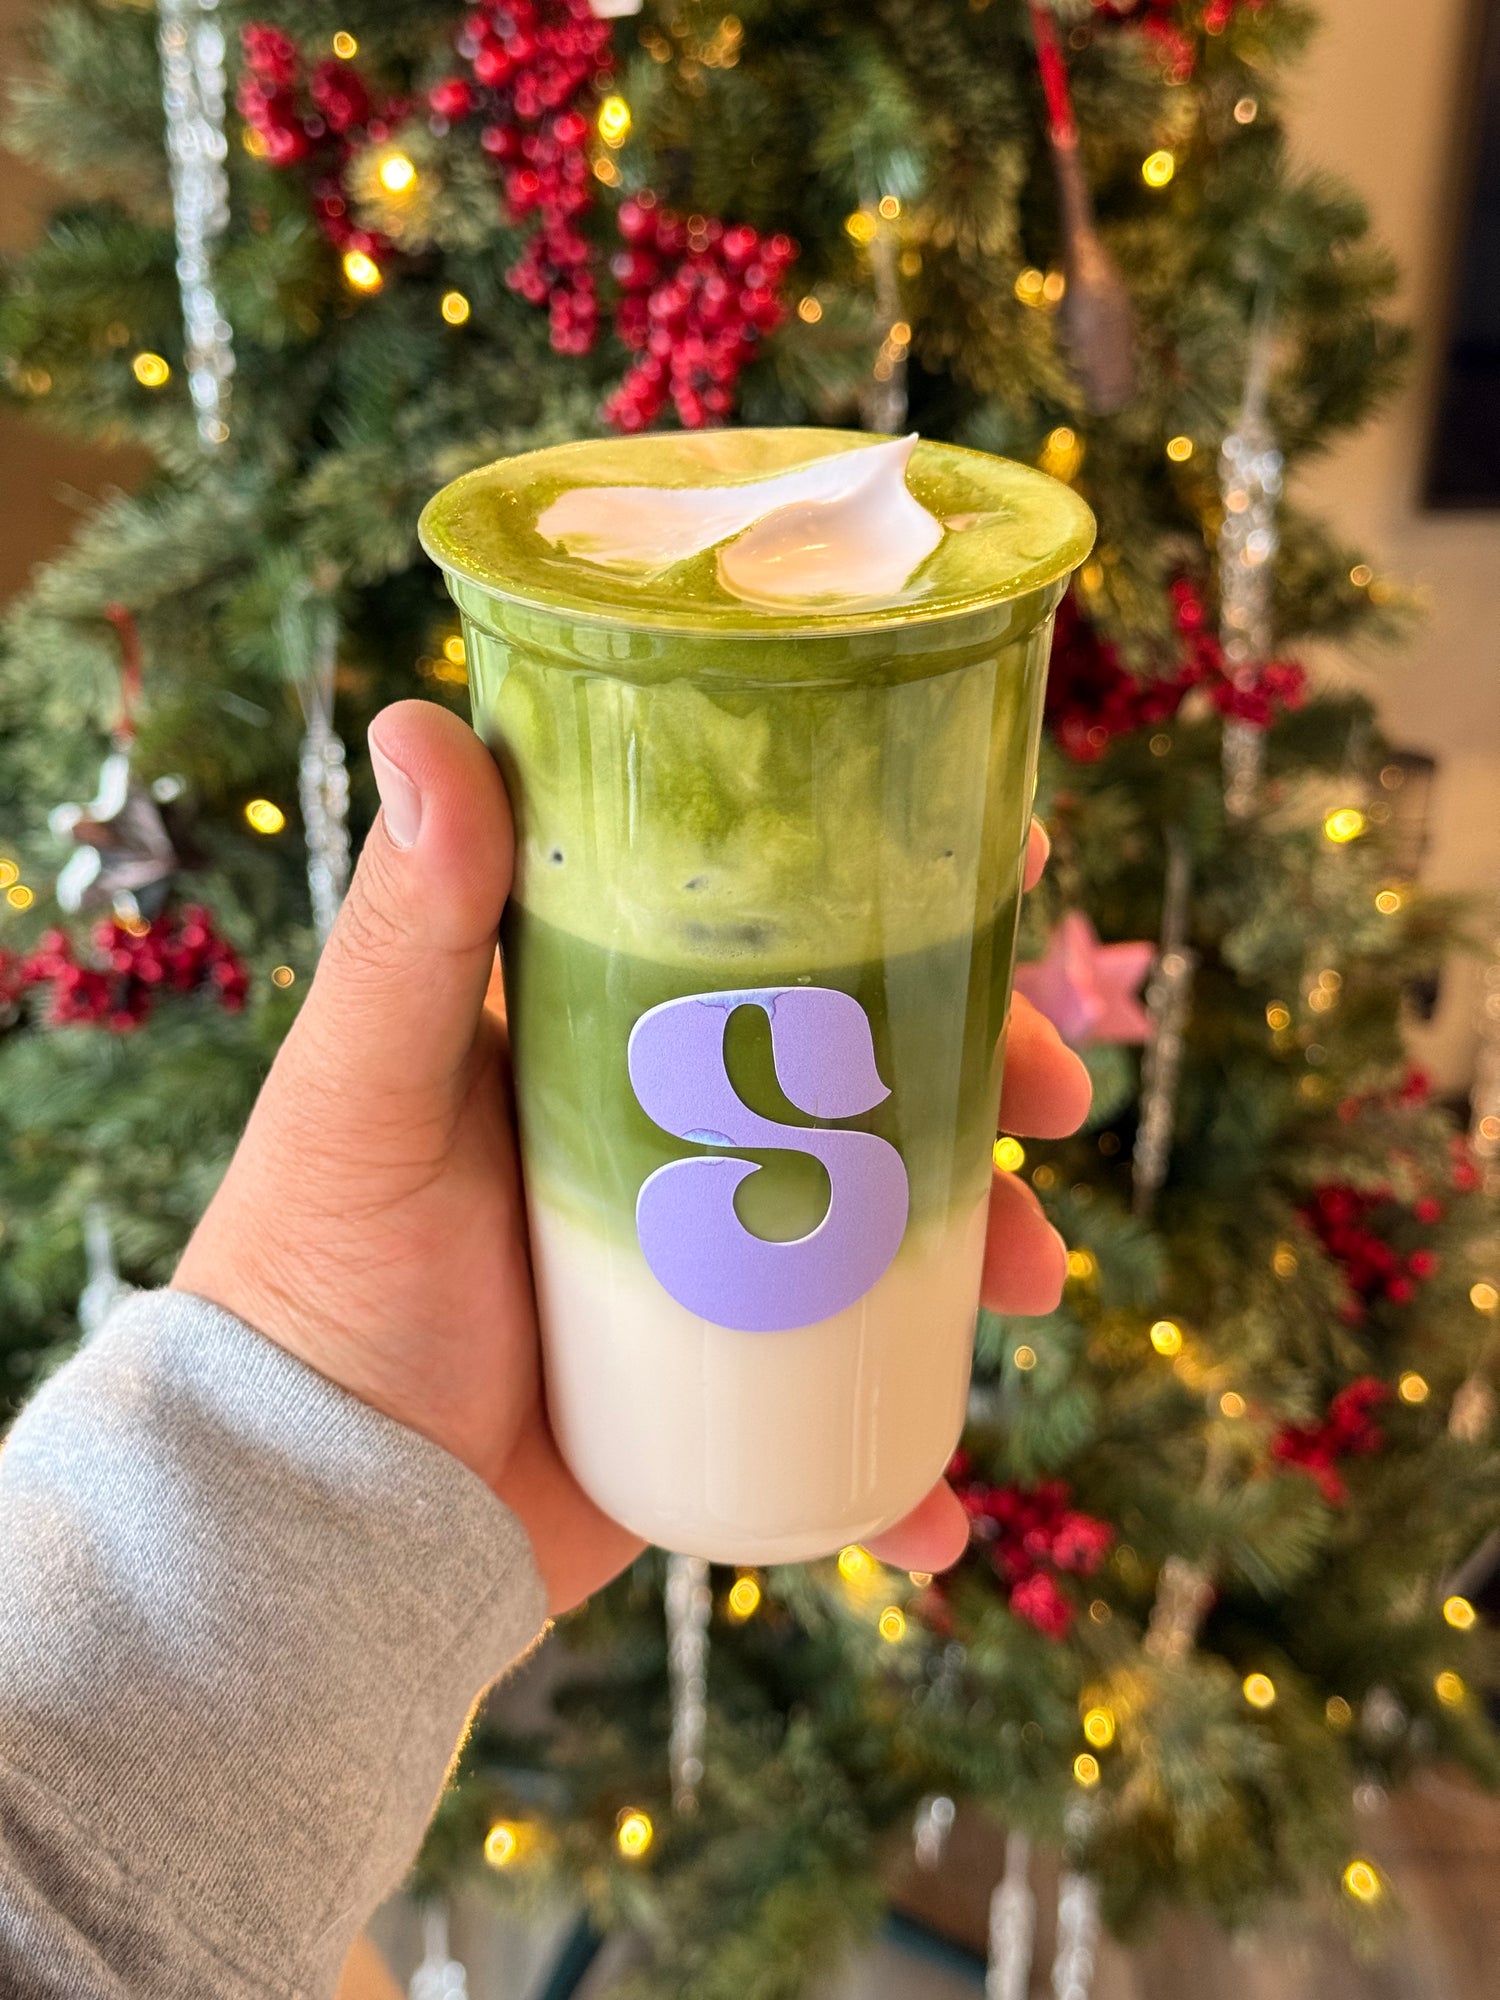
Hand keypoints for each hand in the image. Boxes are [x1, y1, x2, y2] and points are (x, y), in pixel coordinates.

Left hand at [174, 702, 1089, 1611]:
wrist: (314, 1516)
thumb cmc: (317, 1282)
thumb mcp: (363, 1092)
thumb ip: (408, 928)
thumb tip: (426, 718)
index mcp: (606, 1038)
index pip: (772, 936)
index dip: (897, 897)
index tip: (1009, 864)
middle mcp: (673, 1138)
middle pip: (867, 1076)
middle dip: (983, 1075)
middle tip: (1054, 1098)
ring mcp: (710, 1268)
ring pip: (888, 1231)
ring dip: (983, 1244)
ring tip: (1031, 1281)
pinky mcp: (720, 1394)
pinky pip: (847, 1414)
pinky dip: (908, 1460)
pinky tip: (941, 1508)